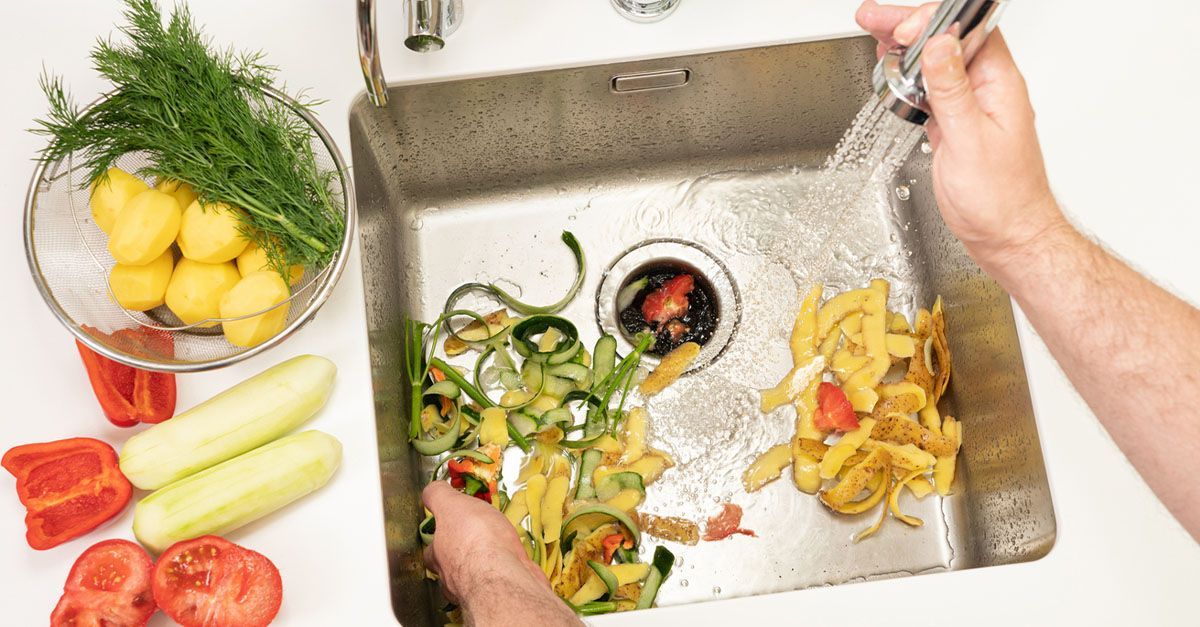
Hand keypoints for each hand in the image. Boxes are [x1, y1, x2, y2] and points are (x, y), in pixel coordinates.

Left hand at [421, 482, 546, 603]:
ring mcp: (478, 589)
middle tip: (475, 538)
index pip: (431, 549)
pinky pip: (503, 579)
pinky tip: (516, 561)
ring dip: (485, 564)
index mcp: (438, 556)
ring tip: (499, 547)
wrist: (504, 575)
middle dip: (460, 555)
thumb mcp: (451, 505)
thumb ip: (438, 496)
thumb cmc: (475, 539)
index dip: (439, 536)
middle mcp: (453, 577)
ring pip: (477, 575)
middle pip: (451, 567)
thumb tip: (431, 489)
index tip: (449, 526)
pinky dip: (507, 570)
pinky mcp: (504, 591)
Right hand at [856, 1, 1065, 271]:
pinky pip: (931, 89)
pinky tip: (892, 69)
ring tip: (876, 32)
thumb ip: (952, 89)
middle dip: (911, 24)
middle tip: (874, 16)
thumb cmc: (1002, 199)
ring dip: (906, 48)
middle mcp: (985, 90)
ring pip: (936, 63)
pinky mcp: (954, 125)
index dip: (934, 21)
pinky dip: (908, 77)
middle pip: (948, 40)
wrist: (1008, 237)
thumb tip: (939, 44)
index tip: (904, 29)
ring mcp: (969, 106)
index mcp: (999, 85)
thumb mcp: (971, 139)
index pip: (969, 31)